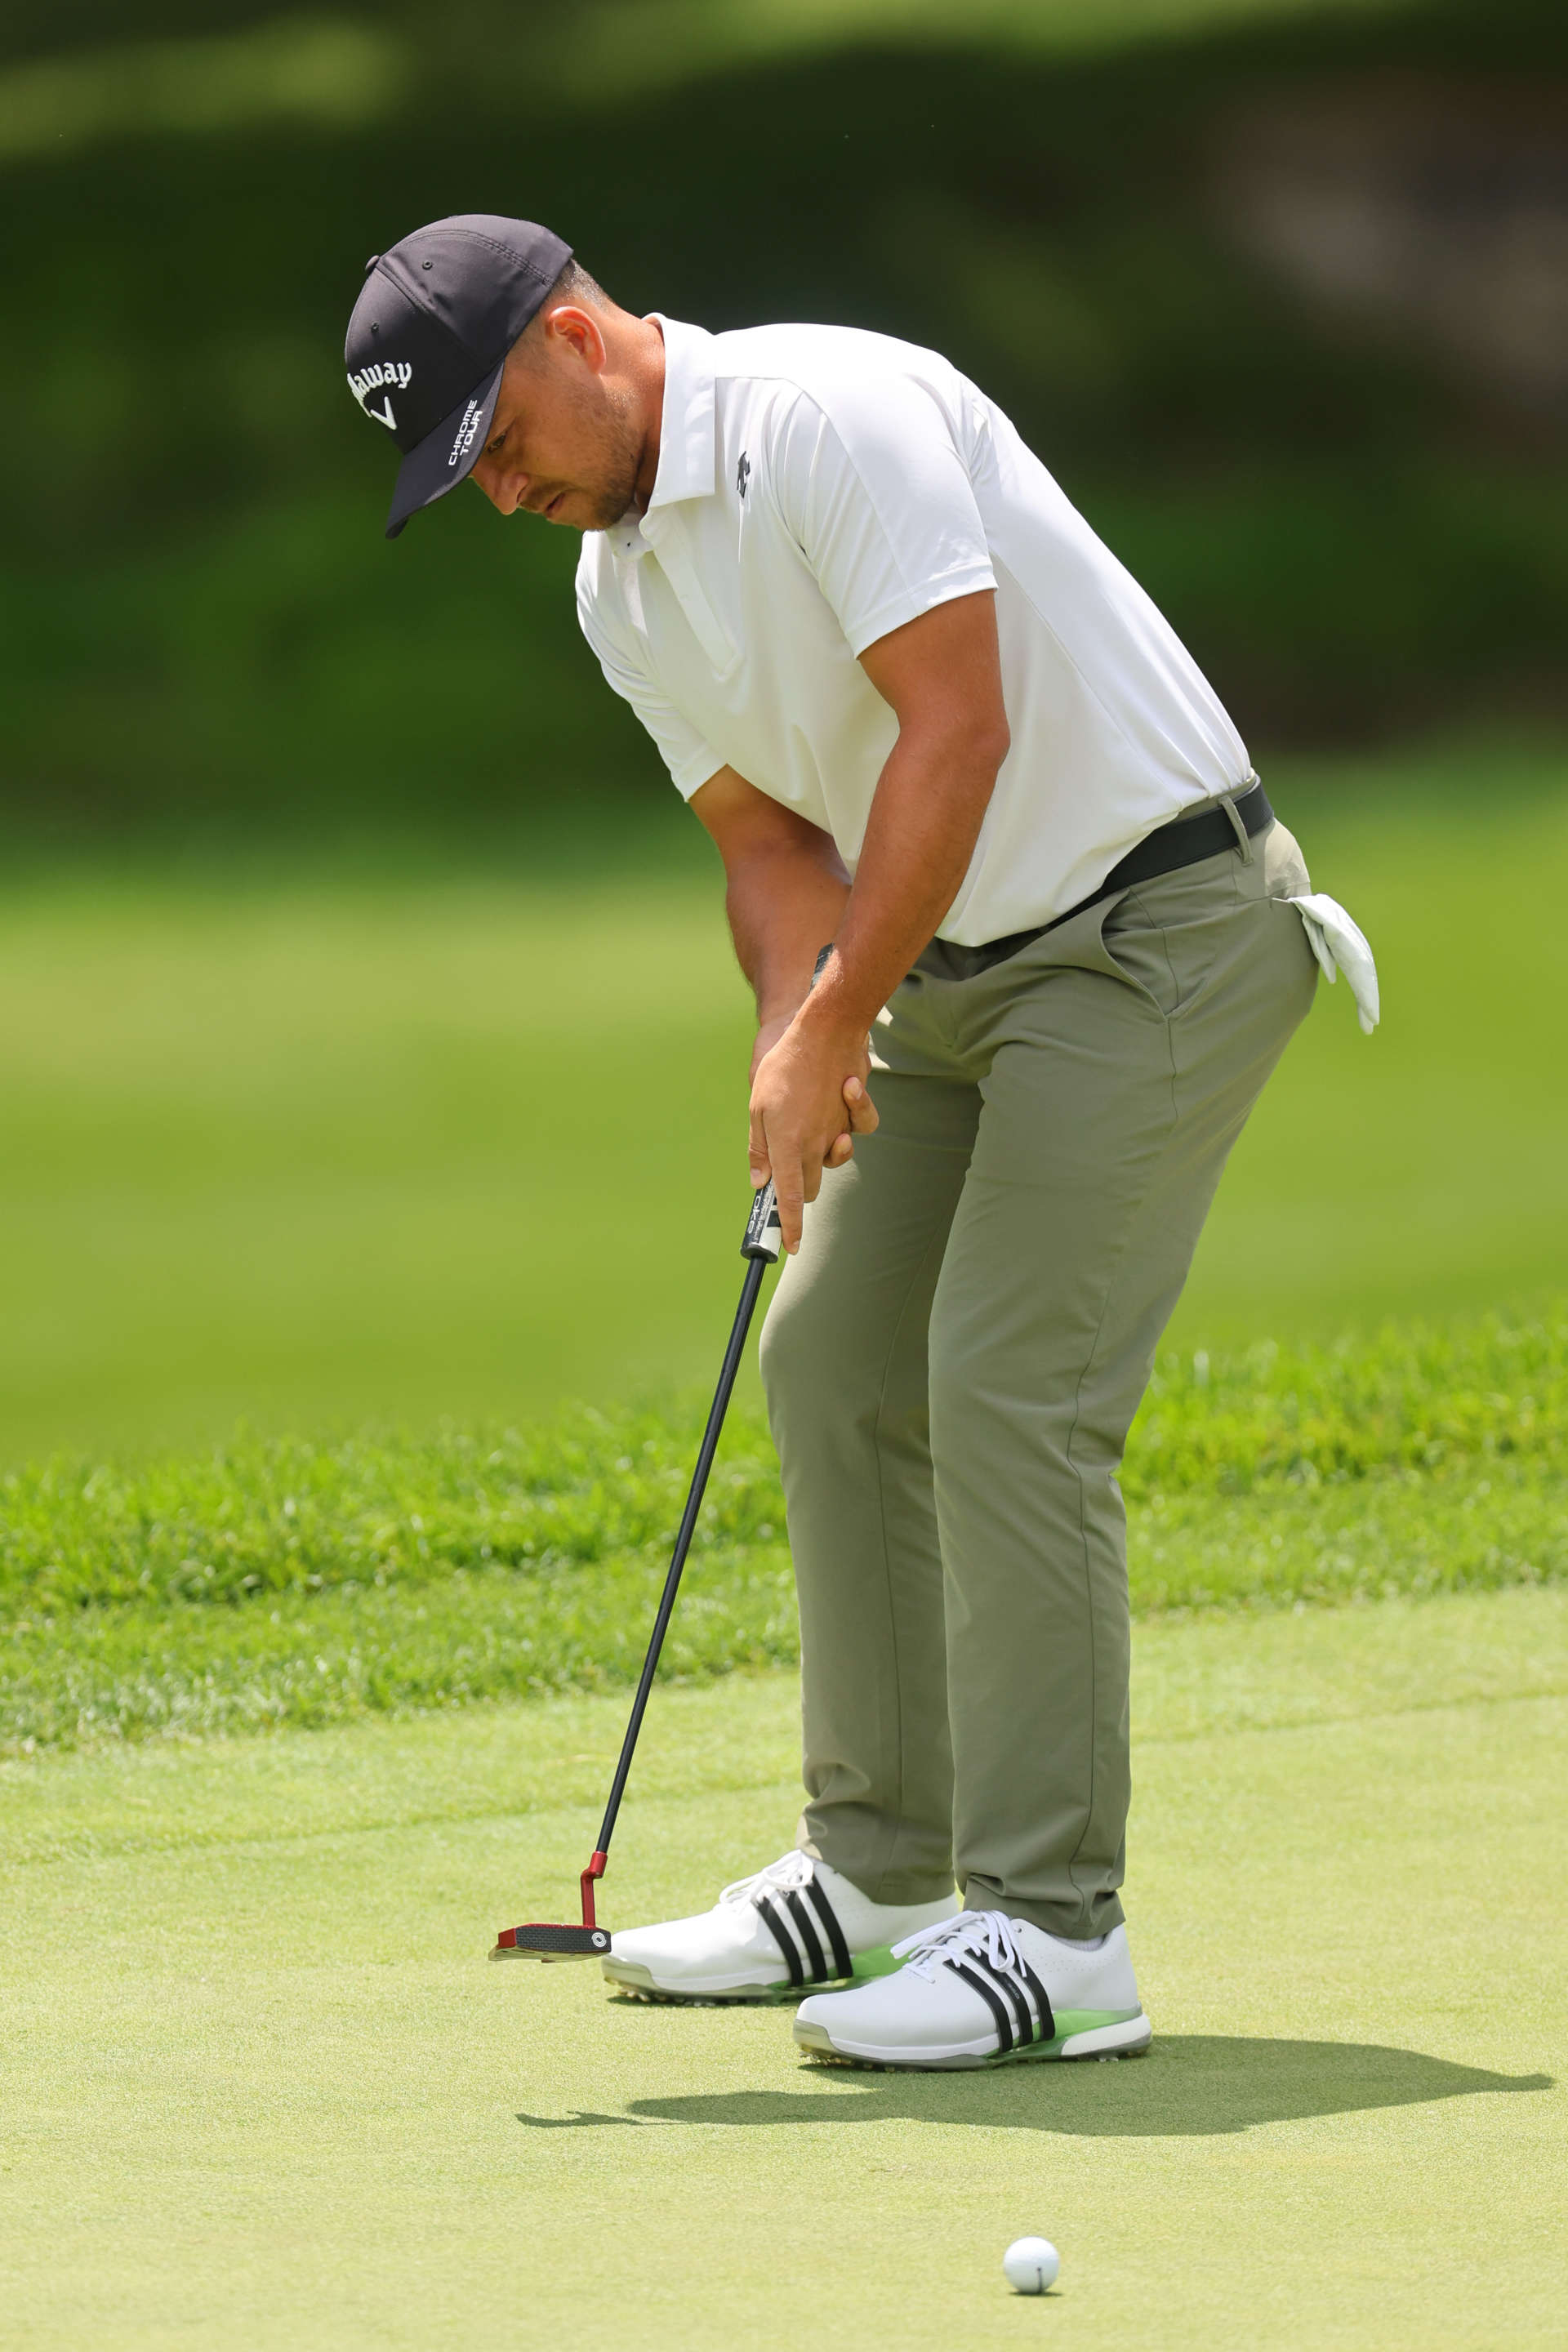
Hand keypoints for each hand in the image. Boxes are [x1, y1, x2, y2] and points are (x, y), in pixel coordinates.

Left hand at [748, 1005, 878, 1251]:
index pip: (790, 1199)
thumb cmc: (785, 1065)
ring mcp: (839, 1131)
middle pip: (812, 1185)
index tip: (791, 1247)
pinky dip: (853, 1124)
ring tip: (808, 1123)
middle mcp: (815, 1145)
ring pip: (833, 1160)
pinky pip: (860, 1132)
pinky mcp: (856, 1115)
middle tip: (787, 1161)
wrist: (826, 1032)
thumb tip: (761, 1181)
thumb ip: (759, 1147)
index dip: (791, 1226)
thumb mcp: (757, 1105)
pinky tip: (844, 1098)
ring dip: (822, 1154)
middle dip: (801, 1185)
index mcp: (787, 1147)